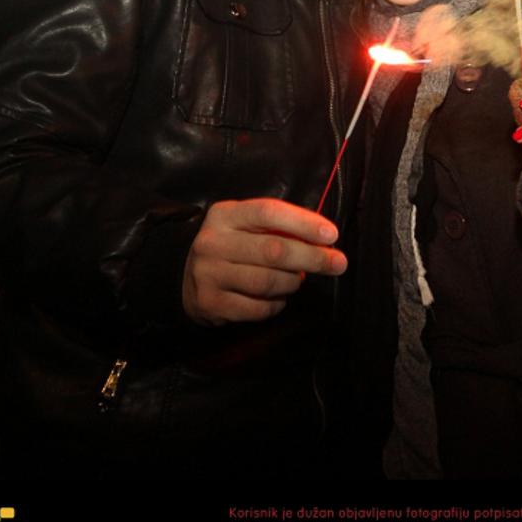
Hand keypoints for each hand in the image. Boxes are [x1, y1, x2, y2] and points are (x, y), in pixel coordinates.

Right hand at [182, 198, 346, 325]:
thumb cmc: (230, 246)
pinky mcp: (210, 303)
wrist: (183, 276)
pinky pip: (257, 308)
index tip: (331, 235)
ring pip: (268, 282)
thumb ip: (279, 228)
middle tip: (338, 263)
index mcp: (225, 215)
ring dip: (292, 283)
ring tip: (297, 280)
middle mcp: (213, 242)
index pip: (269, 212)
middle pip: (273, 250)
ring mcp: (209, 274)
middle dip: (313, 258)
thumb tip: (325, 240)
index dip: (303, 223)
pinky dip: (276, 305)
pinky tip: (278, 298)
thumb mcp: (246, 226)